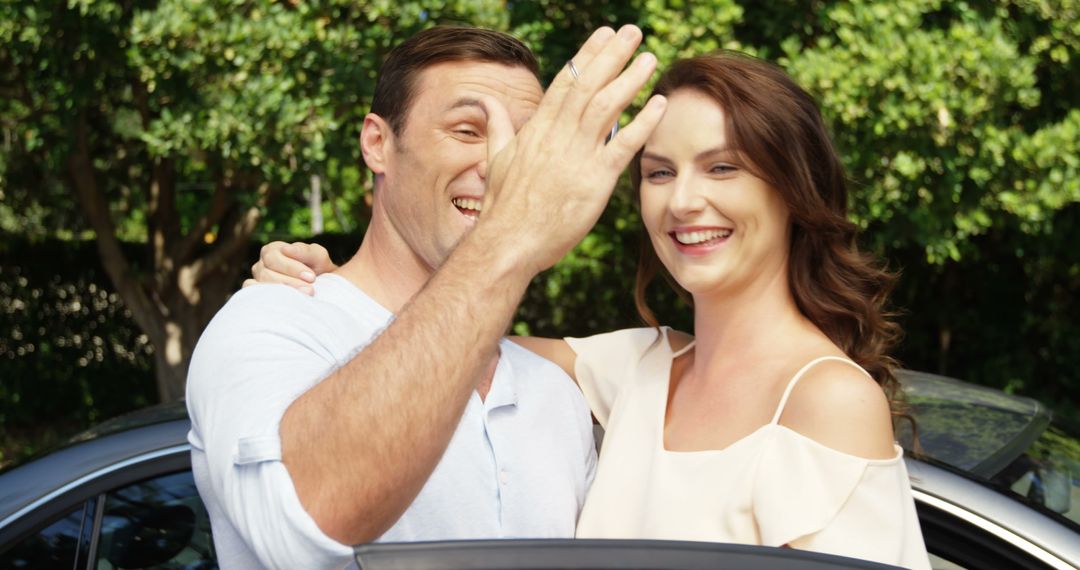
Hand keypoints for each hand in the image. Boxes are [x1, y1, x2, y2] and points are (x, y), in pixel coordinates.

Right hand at [243, 241, 337, 294]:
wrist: (323, 288)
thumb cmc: (318, 269)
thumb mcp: (317, 256)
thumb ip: (304, 251)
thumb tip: (286, 249)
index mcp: (272, 250)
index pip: (273, 257)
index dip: (292, 268)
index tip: (312, 277)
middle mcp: (262, 264)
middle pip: (266, 272)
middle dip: (290, 281)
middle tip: (310, 289)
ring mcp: (258, 280)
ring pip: (263, 286)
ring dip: (285, 291)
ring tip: (305, 295)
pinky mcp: (259, 295)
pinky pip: (255, 295)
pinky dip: (268, 298)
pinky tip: (286, 302)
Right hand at [474, 25, 665, 274]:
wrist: (508, 243)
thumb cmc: (502, 208)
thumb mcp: (496, 160)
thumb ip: (499, 127)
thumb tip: (488, 101)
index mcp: (537, 130)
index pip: (566, 83)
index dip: (587, 56)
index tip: (604, 36)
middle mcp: (557, 137)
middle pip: (588, 85)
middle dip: (612, 55)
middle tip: (632, 31)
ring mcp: (576, 158)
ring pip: (606, 108)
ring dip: (630, 80)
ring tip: (649, 58)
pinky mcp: (594, 181)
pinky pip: (623, 146)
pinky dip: (643, 123)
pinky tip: (658, 104)